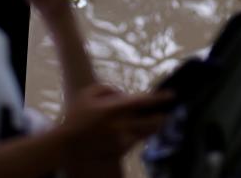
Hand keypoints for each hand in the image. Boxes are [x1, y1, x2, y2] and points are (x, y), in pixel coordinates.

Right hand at [60, 84, 174, 159]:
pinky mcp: (119, 151)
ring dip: (153, 128)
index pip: (143, 101)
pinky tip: (139, 134)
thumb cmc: (76, 115)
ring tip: (157, 123)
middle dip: (162, 117)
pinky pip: (135, 143)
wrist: (67, 143)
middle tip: (167, 114)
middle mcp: (122, 124)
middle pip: (152, 122)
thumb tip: (122, 93)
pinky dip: (139, 137)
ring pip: (146, 134)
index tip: (172, 95)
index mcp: (115, 108)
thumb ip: (107, 88)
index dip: (159, 98)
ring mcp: (121, 139)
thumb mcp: (88, 93)